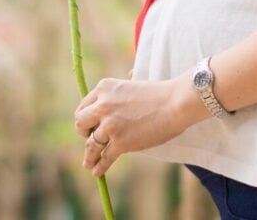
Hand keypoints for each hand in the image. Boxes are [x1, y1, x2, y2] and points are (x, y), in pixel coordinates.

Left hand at [73, 74, 194, 176]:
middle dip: (84, 133)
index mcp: (104, 88)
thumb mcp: (132, 84)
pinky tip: (97, 171)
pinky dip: (100, 166)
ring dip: (89, 156)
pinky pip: (105, 157)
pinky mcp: (120, 142)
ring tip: (89, 163)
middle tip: (90, 139)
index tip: (90, 126)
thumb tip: (115, 93)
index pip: (84, 106)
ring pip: (91, 144)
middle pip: (80, 123)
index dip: (87, 118)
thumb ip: (119, 91)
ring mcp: (110, 125)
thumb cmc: (160, 94)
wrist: (176, 102)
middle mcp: (102, 105)